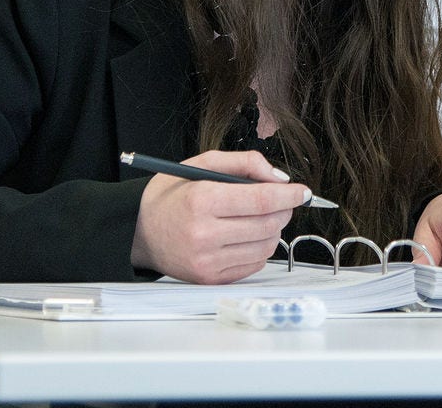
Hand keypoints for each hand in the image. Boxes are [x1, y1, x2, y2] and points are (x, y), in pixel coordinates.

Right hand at [129, 150, 308, 283]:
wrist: (138, 231)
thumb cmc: (171, 195)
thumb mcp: (202, 164)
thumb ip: (244, 163)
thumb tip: (280, 178)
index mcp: (202, 199)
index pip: (261, 199)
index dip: (289, 195)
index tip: (303, 192)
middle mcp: (203, 233)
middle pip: (268, 224)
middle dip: (283, 211)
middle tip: (280, 202)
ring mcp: (206, 260)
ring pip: (265, 246)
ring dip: (272, 230)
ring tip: (258, 218)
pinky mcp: (208, 278)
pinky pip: (253, 265)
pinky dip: (258, 249)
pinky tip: (245, 237)